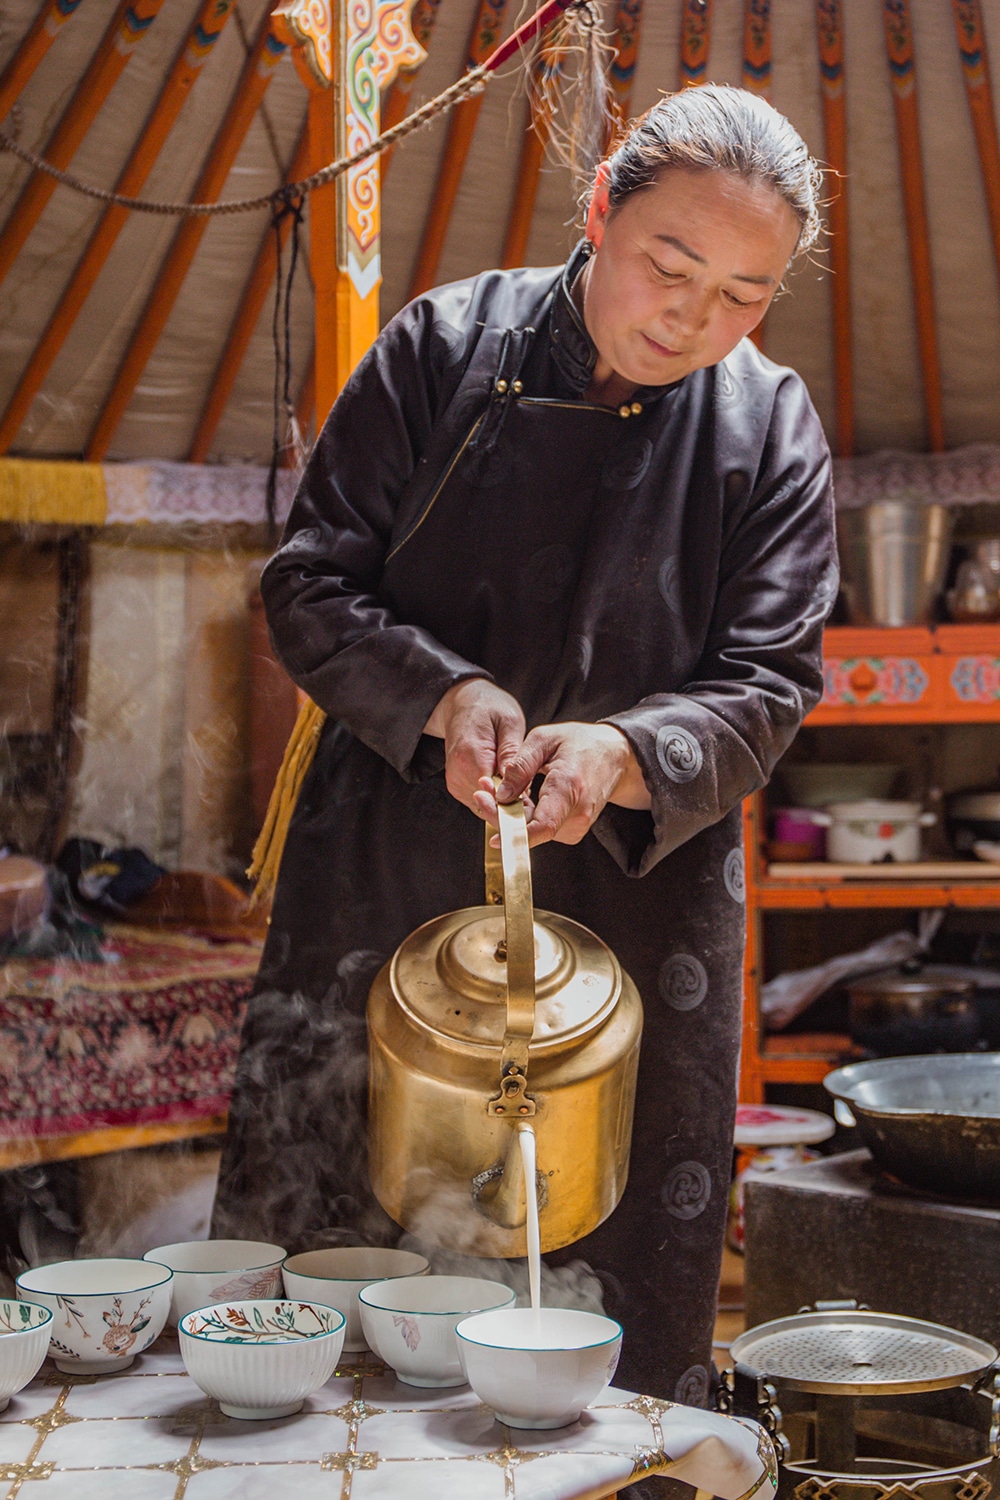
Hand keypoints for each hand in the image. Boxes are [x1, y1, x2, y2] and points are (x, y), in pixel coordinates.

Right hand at [424, 679, 525, 814]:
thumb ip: (511, 752)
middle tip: (531, 791)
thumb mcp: (509, 722)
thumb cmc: (489, 708)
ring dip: (504, 802)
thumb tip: (516, 781)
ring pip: (485, 807)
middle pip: (489, 804)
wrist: (463, 704)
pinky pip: (480, 802)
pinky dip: (495, 799)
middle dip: (512, 803)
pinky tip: (507, 784)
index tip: (533, 795)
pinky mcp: (457, 786)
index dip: (516, 799)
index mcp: (470, 756)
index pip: (494, 794)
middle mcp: (458, 774)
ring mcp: (455, 782)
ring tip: (520, 785)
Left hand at [473, 721, 649, 846]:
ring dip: (513, 815)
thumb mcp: (545, 740)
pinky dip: (526, 816)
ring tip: (501, 789)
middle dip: (501, 814)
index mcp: (569, 787)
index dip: (513, 834)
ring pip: (534, 831)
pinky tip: (521, 798)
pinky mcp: (574, 830)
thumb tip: (500, 794)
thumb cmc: (581, 743)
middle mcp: (577, 813)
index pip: (541, 826)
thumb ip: (520, 766)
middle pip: (531, 830)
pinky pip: (542, 828)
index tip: (492, 832)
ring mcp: (578, 825)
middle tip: (482, 791)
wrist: (615, 756)